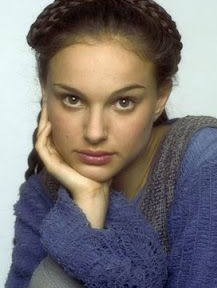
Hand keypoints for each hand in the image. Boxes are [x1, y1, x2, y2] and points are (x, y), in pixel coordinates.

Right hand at [35, 102, 110, 227]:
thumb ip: (97, 139)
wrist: (96, 189)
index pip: (57, 129)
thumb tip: (104, 124)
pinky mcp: (51, 164)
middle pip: (47, 129)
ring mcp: (53, 158)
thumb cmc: (99, 172)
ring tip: (46, 106)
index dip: (56, 115)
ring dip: (43, 120)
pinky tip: (50, 123)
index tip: (60, 101)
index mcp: (66, 150)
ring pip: (42, 135)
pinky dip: (44, 133)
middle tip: (48, 98)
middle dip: (48, 114)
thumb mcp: (99, 150)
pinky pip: (42, 145)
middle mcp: (57, 153)